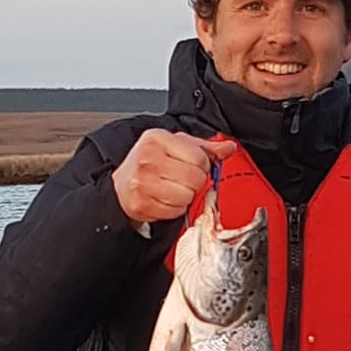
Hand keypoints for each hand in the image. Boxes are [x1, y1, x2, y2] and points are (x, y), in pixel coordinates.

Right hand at [112, 131, 235, 226]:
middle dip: (194, 183)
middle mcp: (148, 159)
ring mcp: (143, 183)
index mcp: (157, 139)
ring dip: (185, 197)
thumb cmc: (149, 164)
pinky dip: (175, 209)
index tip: (192, 167)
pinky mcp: (142, 204)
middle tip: (182, 180)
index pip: (199, 157)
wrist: (121, 186)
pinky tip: (164, 199)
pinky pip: (175, 212)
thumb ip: (204, 148)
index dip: (202, 166)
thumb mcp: (176, 146)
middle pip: (195, 179)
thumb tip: (229, 148)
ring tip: (172, 189)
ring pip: (187, 197)